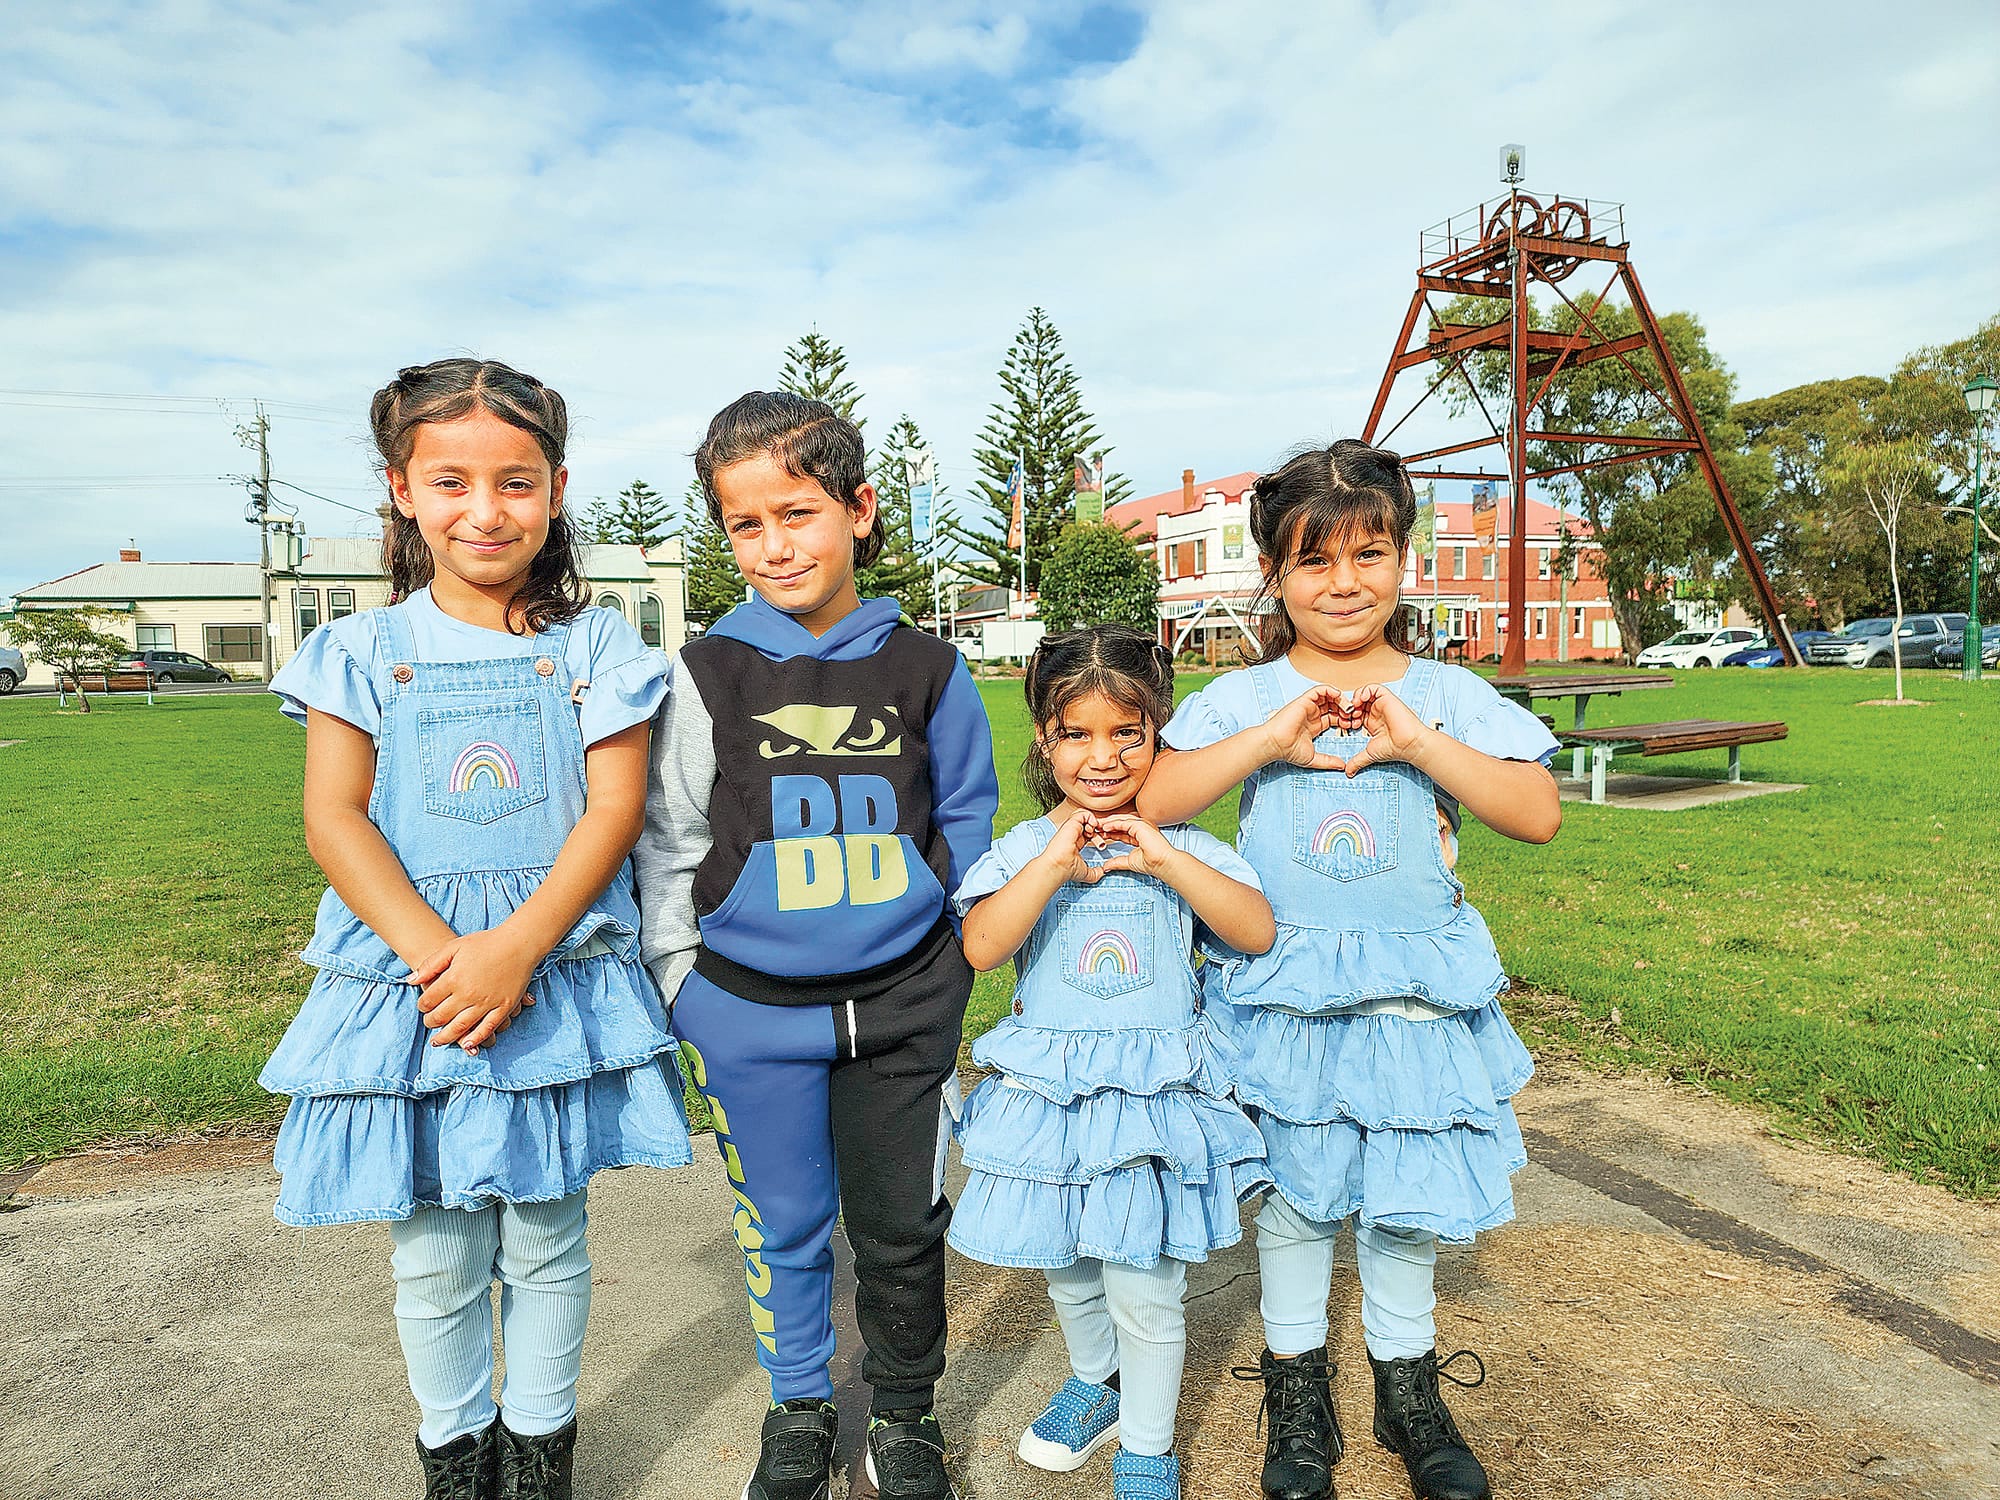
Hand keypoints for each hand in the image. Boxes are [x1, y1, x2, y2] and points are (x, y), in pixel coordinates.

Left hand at [413, 929, 539, 1054]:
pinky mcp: (504, 1007)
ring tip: (438, 1041)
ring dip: (446, 1037)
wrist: (519, 943)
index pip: (429, 1000)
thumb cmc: (486, 942)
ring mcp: (487, 1003)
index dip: (422, 1005)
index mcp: (454, 978)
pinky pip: (488, 1028)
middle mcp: (468, 994)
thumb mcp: (454, 947)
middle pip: (441, 1016)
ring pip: (460, 1027)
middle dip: (431, 1022)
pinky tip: (466, 1043)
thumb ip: (431, 964)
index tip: (423, 1006)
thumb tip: (411, 980)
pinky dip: (476, 1038)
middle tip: (429, 1023)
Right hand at [1034, 808, 1109, 885]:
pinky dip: (1090, 817)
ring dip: (1094, 822)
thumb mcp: (1087, 873)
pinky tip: (1092, 827)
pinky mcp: (1071, 823)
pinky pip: (1083, 813)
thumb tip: (1103, 872)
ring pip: (1085, 817)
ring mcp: (1071, 828)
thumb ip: (1096, 872)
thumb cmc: (1068, 870)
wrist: (1059, 866)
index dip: (1098, 836)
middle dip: (1098, 829)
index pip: (1089, 834)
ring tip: (1095, 831)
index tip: (1102, 846)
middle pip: (1088, 825)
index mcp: (1076, 844)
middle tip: (1101, 838)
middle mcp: (1073, 835)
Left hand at [1087, 813, 1181, 880]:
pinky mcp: (1141, 825)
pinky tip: (1105, 827)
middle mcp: (1142, 828)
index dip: (1110, 832)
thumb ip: (1118, 862)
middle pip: (1121, 822)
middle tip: (1095, 827)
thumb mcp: (1129, 862)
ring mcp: (1142, 825)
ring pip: (1122, 820)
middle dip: (1107, 824)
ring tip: (1097, 825)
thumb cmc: (1152, 863)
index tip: (1099, 834)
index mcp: (1140, 834)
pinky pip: (1124, 822)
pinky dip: (1113, 824)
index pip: (1122, 830)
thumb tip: (1106, 867)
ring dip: (1108, 822)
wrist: (1162, 864)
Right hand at [1260, 686, 1346, 769]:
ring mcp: (1308, 706)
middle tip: (1354, 716)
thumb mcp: (1313, 758)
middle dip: (1346, 709)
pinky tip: (1338, 697)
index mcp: (1315, 725)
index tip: (1353, 726)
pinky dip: (1331, 690)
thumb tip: (1342, 766)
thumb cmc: (1288, 751)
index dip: (1345, 720)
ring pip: (1329, 696)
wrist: (1276, 744)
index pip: (1334, 717)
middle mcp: (1312, 714)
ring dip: (1341, 699)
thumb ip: (1328, 761)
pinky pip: (1320, 690)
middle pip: (1334, 706)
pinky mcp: (1304, 700)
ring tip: (1348, 708)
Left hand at [1330, 683, 1434, 776]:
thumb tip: (1348, 773)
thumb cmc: (1394, 748)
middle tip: (1347, 716)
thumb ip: (1358, 761)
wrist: (1409, 744)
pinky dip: (1365, 691)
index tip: (1345, 725)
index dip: (1346, 716)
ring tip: (1353, 708)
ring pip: (1364, 693)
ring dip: (1356, 698)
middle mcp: (1376, 712)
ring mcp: (1382, 704)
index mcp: (1371, 722)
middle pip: (1358, 702)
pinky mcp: (1388, 698)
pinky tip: (1361, 701)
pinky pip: (1374, 688)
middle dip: (1349, 707)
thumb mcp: (1370, 754)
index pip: (1354, 713)